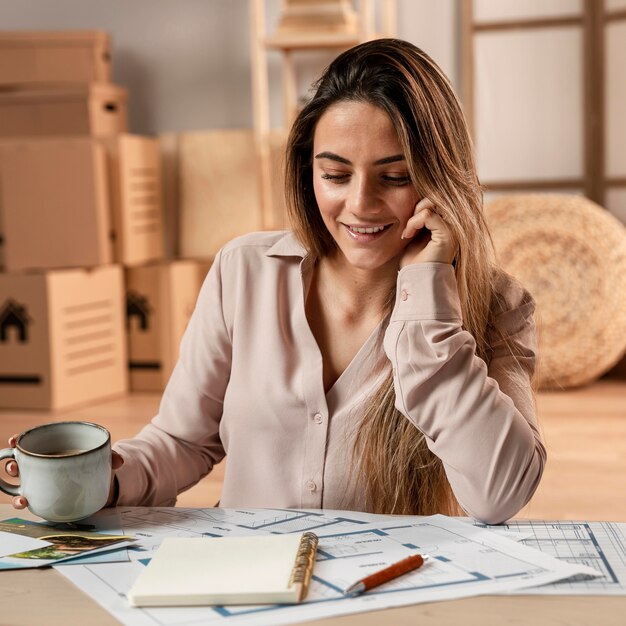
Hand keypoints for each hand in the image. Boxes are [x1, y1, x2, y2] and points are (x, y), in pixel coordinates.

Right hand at [4, 434, 124, 509]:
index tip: (14, 440)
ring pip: (21, 483)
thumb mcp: (102, 457)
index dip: (19, 441)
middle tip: (14, 466)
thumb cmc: (95, 464)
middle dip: (12, 465)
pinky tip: (26, 502)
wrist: (101, 483)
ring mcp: (41, 481)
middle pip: (21, 463)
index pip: (31, 442)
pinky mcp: (44, 496)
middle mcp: (42, 464)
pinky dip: (24, 501)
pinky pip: (31, 498)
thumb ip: (110, 457)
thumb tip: (120, 461)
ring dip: (15, 488)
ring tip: (20, 493)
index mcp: (52, 449)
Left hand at [400, 198, 456, 266]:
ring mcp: (453, 229)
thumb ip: (420, 218)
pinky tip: (407, 235)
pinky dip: (413, 222)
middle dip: (417, 207)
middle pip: (436, 197)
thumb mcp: (416, 235)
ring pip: (432, 203)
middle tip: (407, 226)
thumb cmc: (414, 262)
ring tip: (407, 231)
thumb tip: (416, 199)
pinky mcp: (447, 235)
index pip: (436, 199)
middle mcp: (454, 225)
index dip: (419, 206)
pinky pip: (428, 215)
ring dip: (414, 215)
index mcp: (449, 223)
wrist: (416, 280)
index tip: (407, 226)